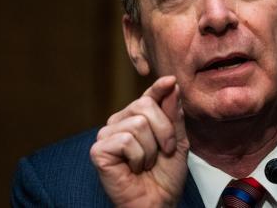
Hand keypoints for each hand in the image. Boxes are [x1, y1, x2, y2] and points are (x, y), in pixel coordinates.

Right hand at [90, 76, 188, 206]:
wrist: (158, 201)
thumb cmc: (166, 175)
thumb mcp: (177, 140)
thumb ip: (173, 114)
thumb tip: (170, 84)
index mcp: (137, 118)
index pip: (148, 96)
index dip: (158, 88)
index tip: (170, 80)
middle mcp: (119, 122)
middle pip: (145, 105)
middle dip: (164, 131)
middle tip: (163, 152)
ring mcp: (107, 135)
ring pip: (138, 124)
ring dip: (151, 149)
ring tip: (146, 163)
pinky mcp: (98, 150)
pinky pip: (126, 140)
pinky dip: (138, 157)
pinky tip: (133, 169)